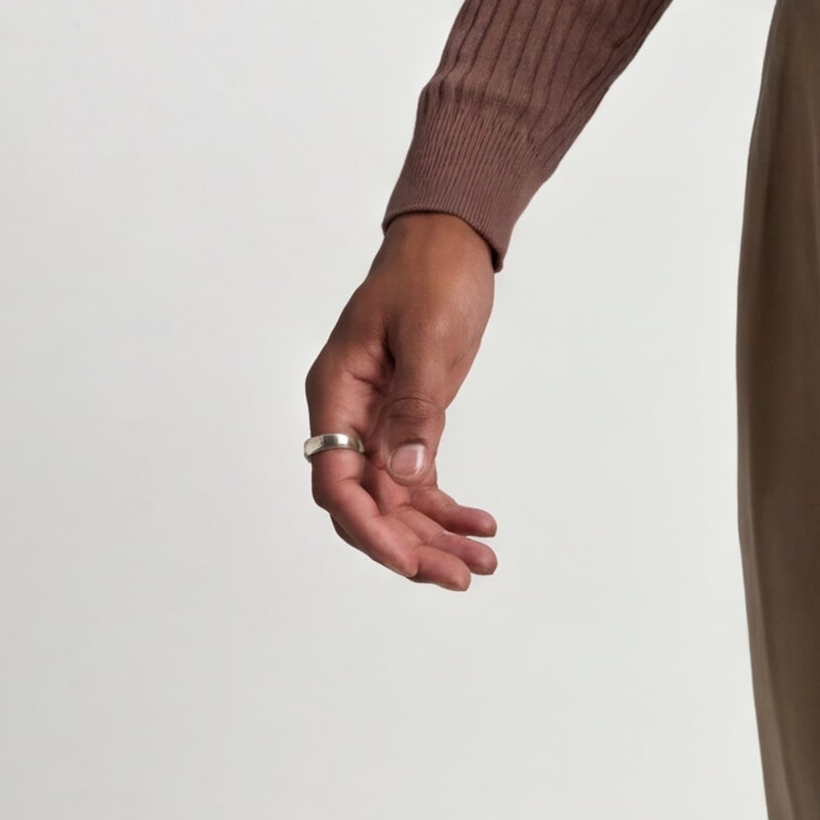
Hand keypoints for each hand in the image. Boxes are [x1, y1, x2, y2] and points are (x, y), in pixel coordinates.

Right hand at [304, 213, 499, 586]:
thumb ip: (417, 407)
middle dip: (410, 546)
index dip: (368, 528)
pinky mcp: (408, 423)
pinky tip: (481, 527)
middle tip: (461, 577)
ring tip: (483, 564)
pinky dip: (446, 508)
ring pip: (396, 502)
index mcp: (335, 393)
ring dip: (435, 536)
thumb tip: (406, 473)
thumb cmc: (429, 276)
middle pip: (367, 504)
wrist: (449, 242)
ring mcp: (377, 423)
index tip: (408, 560)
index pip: (336, 481)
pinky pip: (419, 481)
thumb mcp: (426, 337)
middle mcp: (348, 416)